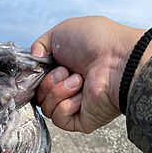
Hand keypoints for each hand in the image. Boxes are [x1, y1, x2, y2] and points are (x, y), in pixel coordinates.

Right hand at [31, 16, 151, 133]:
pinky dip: (66, 106)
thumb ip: (40, 44)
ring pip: (46, 108)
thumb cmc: (96, 42)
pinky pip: (59, 119)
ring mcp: (74, 105)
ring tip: (78, 80)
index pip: (36, 81)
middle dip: (48, 82)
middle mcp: (68, 88)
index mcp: (63, 69)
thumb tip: (34, 61)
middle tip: (66, 71)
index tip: (40, 67)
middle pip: (38, 96)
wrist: (117, 60)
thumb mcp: (60, 32)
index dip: (35, 76)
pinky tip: (80, 96)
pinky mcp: (80, 121)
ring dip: (58, 92)